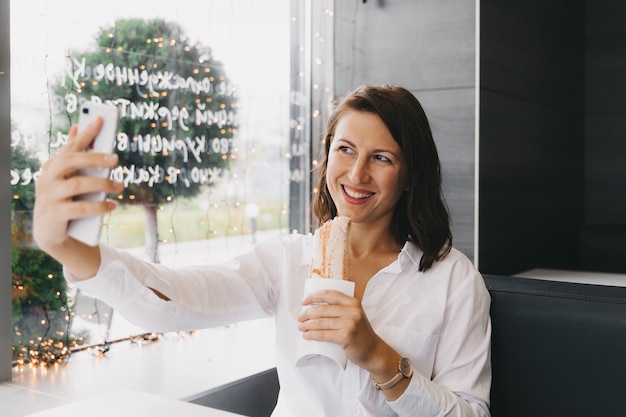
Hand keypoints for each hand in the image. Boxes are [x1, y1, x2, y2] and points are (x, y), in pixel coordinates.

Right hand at [33, 118, 121, 253]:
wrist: (48, 232)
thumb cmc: (62, 200)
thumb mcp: (67, 178)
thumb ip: (73, 157)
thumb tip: (76, 128)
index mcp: (53, 167)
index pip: (70, 146)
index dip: (85, 133)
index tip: (101, 119)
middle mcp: (47, 178)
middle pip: (71, 161)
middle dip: (94, 157)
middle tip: (115, 159)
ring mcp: (49, 196)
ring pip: (77, 184)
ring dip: (102, 184)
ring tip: (120, 185)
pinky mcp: (54, 214)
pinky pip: (79, 208)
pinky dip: (99, 207)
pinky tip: (113, 205)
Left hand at [298, 289, 386, 368]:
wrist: (374, 351)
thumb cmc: (361, 334)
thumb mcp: (355, 315)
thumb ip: (342, 309)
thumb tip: (316, 307)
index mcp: (353, 302)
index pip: (329, 294)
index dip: (314, 296)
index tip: (304, 301)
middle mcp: (352, 311)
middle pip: (323, 309)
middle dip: (307, 314)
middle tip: (300, 318)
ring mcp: (350, 323)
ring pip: (321, 322)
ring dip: (307, 325)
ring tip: (301, 327)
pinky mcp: (346, 336)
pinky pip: (324, 334)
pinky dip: (312, 335)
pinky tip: (307, 335)